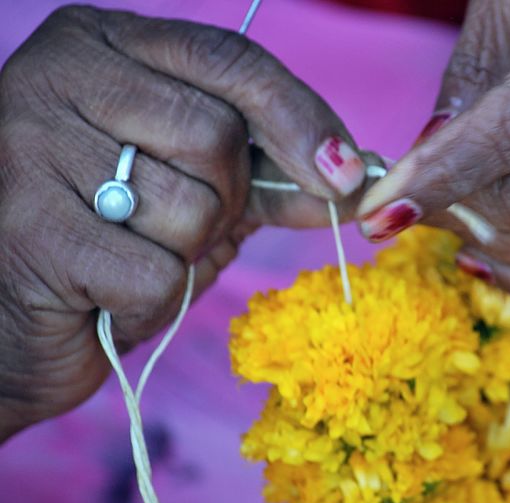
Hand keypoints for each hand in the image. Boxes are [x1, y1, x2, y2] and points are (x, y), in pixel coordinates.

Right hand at [0, 6, 366, 439]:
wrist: (14, 323)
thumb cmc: (108, 247)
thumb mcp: (193, 194)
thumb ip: (268, 178)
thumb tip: (351, 181)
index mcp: (99, 46)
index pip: (231, 60)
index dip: (301, 118)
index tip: (345, 173)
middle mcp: (55, 78)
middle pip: (216, 135)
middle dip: (225, 200)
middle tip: (180, 228)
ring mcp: (30, 149)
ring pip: (191, 207)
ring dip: (184, 255)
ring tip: (128, 257)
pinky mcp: (32, 232)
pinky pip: (158, 274)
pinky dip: (153, 301)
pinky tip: (104, 294)